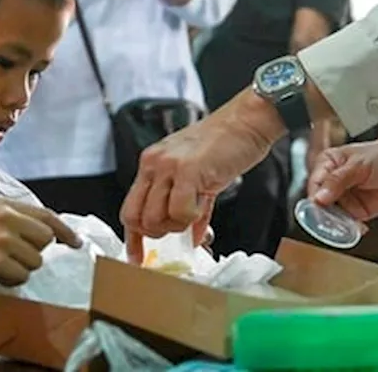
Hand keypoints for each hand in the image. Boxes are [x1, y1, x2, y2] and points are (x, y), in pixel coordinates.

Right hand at [0, 200, 78, 297]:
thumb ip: (12, 222)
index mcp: (3, 205)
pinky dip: (8, 281)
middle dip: (33, 253)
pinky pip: (20, 277)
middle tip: (11, 258)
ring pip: (35, 261)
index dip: (65, 230)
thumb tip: (43, 235)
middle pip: (45, 240)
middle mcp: (6, 217)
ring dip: (19, 269)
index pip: (46, 215)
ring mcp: (2, 238)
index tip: (76, 242)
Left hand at [121, 89, 282, 262]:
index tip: (138, 256)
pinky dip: (193, 218)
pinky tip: (204, 204)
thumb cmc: (226, 143)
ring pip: (156, 219)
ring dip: (178, 225)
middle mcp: (154, 163)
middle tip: (181, 225)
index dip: (134, 238)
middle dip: (160, 232)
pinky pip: (180, 211)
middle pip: (138, 219)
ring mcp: (169, 165)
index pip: (130, 209)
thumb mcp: (196, 171)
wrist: (246, 121)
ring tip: (196, 211)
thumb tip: (191, 235)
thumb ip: (188, 203)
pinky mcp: (188, 169)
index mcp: (152, 163)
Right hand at [307, 123, 377, 221]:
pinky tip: (359, 228)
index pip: (314, 184)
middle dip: (325, 215)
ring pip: (332, 217)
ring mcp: (343, 199)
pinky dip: (352, 229)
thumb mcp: (359, 165)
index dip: (315, 198)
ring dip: (338, 224)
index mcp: (326, 165)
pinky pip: (348, 224)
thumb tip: (319, 197)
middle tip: (333, 222)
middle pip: (320, 204)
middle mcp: (331, 184)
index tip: (319, 208)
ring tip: (347, 226)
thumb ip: (338, 181)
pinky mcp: (355, 211)